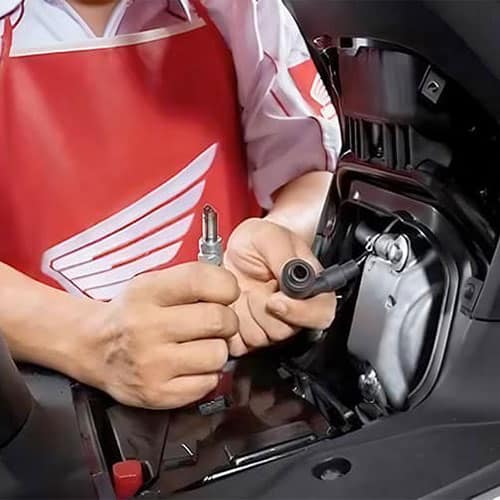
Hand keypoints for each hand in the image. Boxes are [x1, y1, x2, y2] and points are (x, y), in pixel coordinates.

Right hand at [71, 263, 239, 408]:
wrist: (93, 348)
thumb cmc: (131, 313)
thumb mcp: (150, 284)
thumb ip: (190, 281)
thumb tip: (231, 285)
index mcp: (146, 293)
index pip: (200, 280)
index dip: (226, 285)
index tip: (227, 292)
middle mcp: (146, 328)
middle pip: (218, 320)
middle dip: (227, 320)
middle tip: (216, 323)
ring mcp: (151, 364)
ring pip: (217, 354)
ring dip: (217, 349)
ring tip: (201, 345)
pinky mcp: (157, 394)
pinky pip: (208, 383)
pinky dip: (206, 374)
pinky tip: (190, 366)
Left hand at [224, 218, 336, 356]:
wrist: (230, 250)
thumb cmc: (256, 241)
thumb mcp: (270, 237)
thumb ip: (285, 257)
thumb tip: (293, 279)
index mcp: (310, 287)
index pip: (321, 313)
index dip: (301, 312)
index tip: (276, 300)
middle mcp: (295, 311)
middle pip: (289, 330)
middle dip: (265, 310)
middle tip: (255, 287)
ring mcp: (271, 325)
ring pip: (264, 338)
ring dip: (247, 314)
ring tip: (246, 291)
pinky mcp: (248, 335)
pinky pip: (241, 344)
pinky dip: (232, 325)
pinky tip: (236, 304)